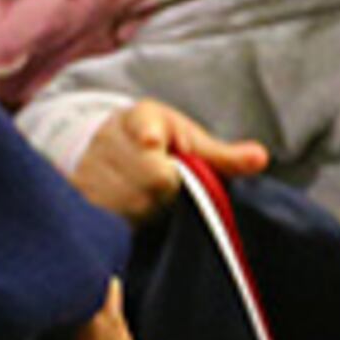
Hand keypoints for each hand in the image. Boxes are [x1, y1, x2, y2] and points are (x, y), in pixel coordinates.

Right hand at [72, 101, 268, 223]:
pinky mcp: (79, 193)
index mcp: (141, 117)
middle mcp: (110, 138)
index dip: (147, 135)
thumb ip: (223, 155)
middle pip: (147, 177)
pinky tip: (132, 215)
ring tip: (153, 204)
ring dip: (148, 212)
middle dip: (167, 193)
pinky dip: (125, 222)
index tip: (149, 141)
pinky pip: (109, 218)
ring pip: (129, 203)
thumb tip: (260, 158)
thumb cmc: (162, 144)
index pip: (144, 126)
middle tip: (173, 193)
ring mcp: (89, 166)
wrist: (108, 147)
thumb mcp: (190, 140)